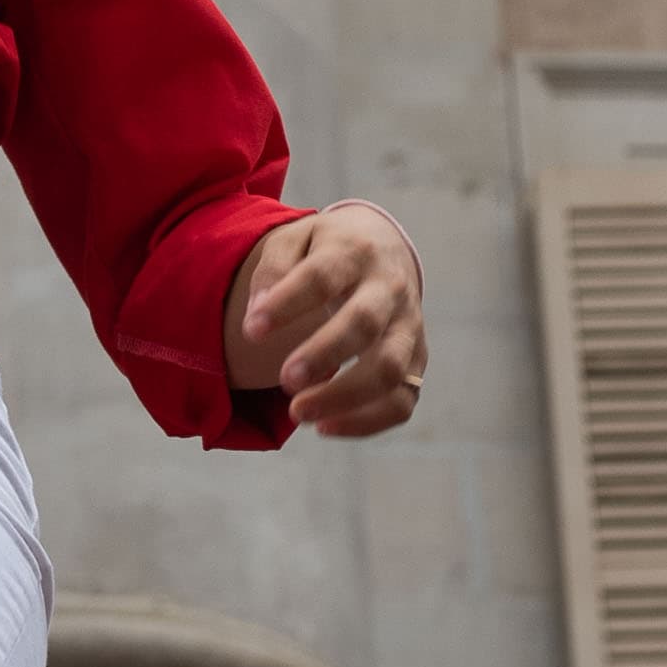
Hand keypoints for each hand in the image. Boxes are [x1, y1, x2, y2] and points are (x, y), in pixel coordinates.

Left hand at [224, 203, 424, 436]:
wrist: (384, 247)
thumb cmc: (328, 249)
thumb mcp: (296, 238)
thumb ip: (273, 267)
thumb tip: (255, 316)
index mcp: (355, 252)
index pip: (322, 276)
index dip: (287, 303)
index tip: (251, 331)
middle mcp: (389, 288)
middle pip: (365, 323)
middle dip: (324, 354)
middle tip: (284, 381)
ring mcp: (408, 326)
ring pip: (390, 368)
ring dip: (345, 397)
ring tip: (298, 413)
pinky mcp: (416, 361)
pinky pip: (402, 400)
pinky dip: (367, 422)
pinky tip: (324, 428)